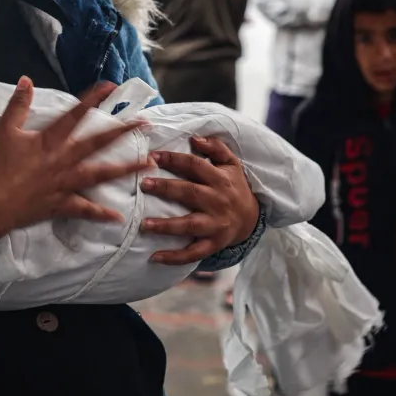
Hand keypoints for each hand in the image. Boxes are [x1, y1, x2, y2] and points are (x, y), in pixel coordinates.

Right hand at [0, 78, 152, 241]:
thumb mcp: (4, 131)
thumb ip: (18, 105)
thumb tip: (26, 80)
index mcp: (50, 140)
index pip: (75, 115)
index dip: (93, 98)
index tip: (110, 87)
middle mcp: (63, 160)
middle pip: (97, 143)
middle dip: (122, 131)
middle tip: (144, 124)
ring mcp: (65, 183)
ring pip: (101, 174)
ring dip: (126, 169)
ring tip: (149, 165)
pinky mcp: (61, 204)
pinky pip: (85, 209)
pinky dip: (101, 213)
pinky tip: (119, 216)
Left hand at [140, 136, 259, 264]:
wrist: (252, 218)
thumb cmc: (234, 187)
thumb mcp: (232, 163)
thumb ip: (216, 148)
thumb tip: (195, 138)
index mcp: (219, 179)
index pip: (194, 165)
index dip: (173, 159)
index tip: (152, 156)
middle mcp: (217, 201)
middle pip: (189, 193)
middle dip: (166, 188)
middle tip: (144, 184)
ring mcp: (215, 224)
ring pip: (189, 225)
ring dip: (166, 225)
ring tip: (144, 224)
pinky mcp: (213, 244)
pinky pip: (193, 252)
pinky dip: (175, 257)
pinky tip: (155, 257)